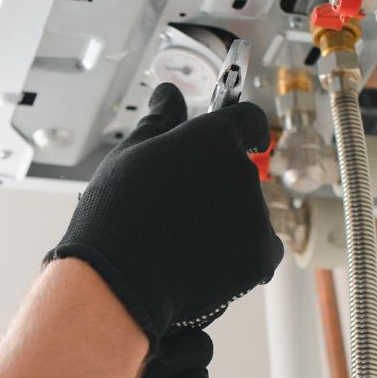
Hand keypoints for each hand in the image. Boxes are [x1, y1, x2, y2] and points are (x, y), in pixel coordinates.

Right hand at [42, 81, 283, 347]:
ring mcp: (255, 215)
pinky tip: (205, 262)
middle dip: (218, 187)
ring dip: (228, 223)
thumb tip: (169, 93)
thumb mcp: (130, 156)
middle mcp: (241, 171)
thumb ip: (160, 121)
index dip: (245, 129)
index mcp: (212, 139)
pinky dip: (241, 256)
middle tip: (178, 211)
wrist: (118, 284)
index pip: (248, 119)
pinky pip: (262, 250)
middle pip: (241, 173)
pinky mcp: (261, 256)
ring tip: (182, 242)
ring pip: (249, 213)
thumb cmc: (115, 217)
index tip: (244, 139)